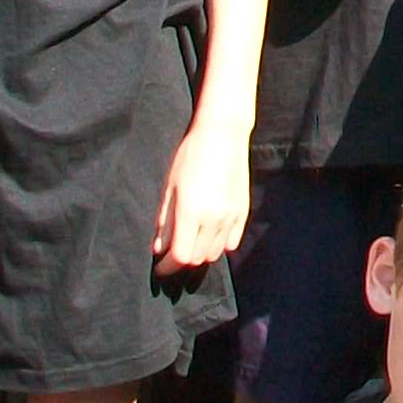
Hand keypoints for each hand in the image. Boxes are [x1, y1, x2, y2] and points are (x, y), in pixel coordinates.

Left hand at [154, 123, 250, 270]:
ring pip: (216, 253)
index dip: (167, 267)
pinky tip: (209, 235)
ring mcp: (231, 216)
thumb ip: (164, 221)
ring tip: (190, 243)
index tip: (159, 267)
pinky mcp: (243, 211)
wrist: (223, 135)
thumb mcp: (169, 187)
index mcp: (190, 212)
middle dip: (182, 261)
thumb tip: (159, 248)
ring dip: (200, 254)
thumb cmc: (190, 156)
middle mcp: (213, 219)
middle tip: (171, 254)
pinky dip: (219, 245)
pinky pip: (232, 242)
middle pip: (197, 258)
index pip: (180, 256)